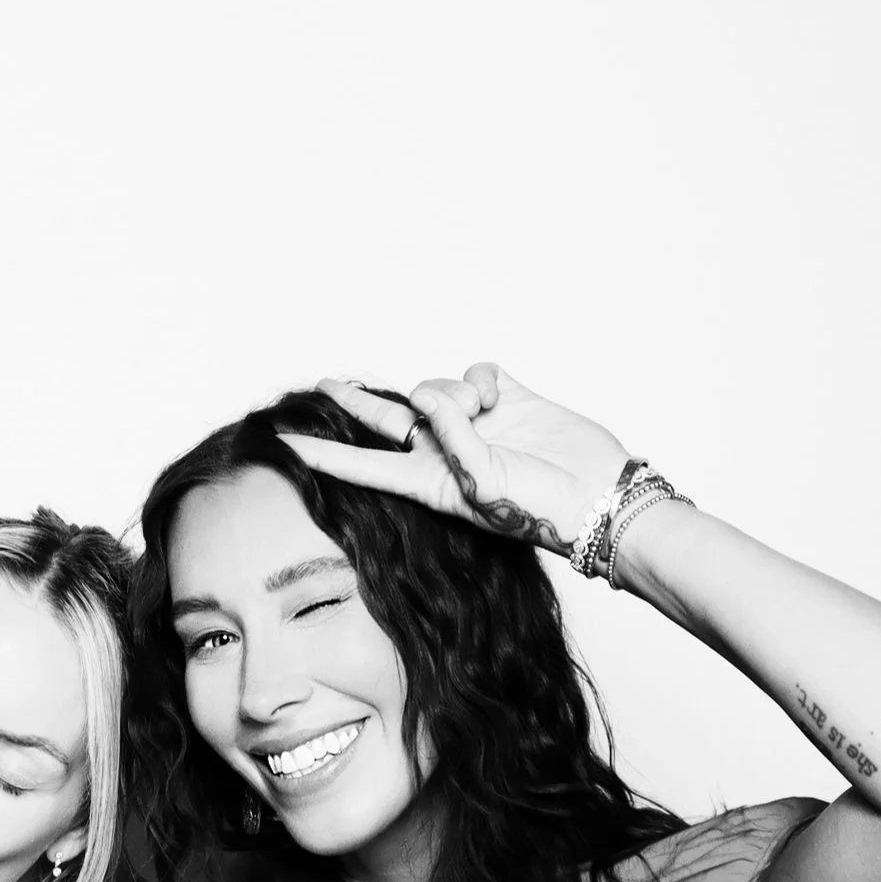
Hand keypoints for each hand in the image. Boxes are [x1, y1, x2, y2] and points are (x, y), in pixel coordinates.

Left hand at [280, 364, 629, 557]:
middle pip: (383, 420)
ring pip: (434, 388)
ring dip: (450, 392)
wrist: (598, 496)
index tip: (282, 448)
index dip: (321, 454)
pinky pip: (476, 372)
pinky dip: (480, 379)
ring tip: (482, 413)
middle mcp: (443, 451)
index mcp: (426, 482)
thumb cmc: (540, 509)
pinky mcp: (507, 400)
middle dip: (353, 403)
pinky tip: (497, 398)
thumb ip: (450, 438)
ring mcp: (474, 424)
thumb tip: (427, 395)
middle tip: (322, 386)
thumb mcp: (482, 485)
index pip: (360, 464)